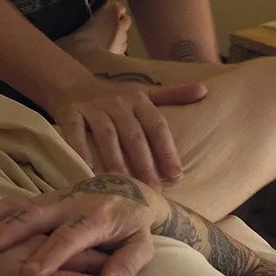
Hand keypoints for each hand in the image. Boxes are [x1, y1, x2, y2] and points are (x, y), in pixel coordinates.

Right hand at [0, 174, 165, 275]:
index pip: (71, 239)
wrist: (129, 190)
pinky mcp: (40, 201)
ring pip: (19, 209)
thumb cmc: (133, 224)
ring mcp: (51, 201)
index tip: (30, 274)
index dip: (51, 256)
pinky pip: (9, 204)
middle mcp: (69, 205)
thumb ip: (124, 266)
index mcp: (95, 217)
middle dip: (12, 232)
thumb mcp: (140, 246)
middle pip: (35, 217)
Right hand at [48, 70, 205, 185]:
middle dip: (144, 164)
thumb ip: (174, 95)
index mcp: (139, 99)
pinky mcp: (70, 113)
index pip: (157, 126)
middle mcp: (117, 102)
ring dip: (116, 162)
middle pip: (133, 135)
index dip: (167, 151)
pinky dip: (81, 152)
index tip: (177, 176)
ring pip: (107, 137)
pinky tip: (88, 172)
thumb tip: (204, 91)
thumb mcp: (145, 92)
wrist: (73, 84)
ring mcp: (93, 107)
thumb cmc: (116, 96)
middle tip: (153, 191)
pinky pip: (75, 134)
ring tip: (123, 187)